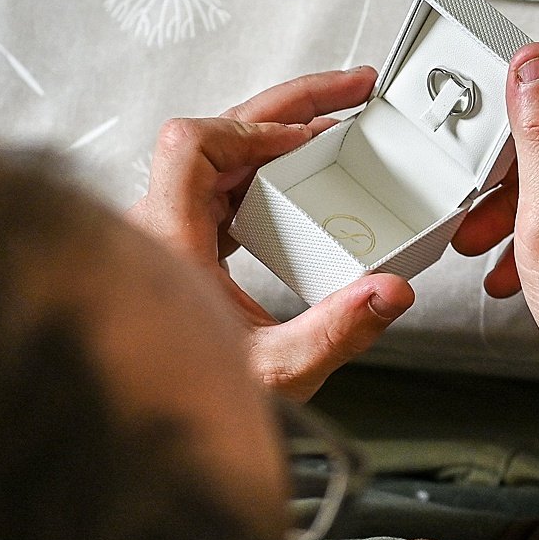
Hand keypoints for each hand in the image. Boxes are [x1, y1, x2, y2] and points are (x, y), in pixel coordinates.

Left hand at [130, 66, 503, 401]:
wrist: (149, 445)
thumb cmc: (184, 406)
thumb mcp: (276, 374)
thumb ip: (336, 332)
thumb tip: (388, 291)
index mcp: (167, 240)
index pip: (194, 144)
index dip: (256, 131)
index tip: (310, 140)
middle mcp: (158, 229)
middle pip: (214, 139)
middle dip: (287, 113)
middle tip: (349, 95)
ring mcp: (165, 238)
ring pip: (217, 162)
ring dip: (276, 142)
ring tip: (337, 130)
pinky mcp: (179, 253)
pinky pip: (220, 192)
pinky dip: (264, 176)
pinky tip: (302, 187)